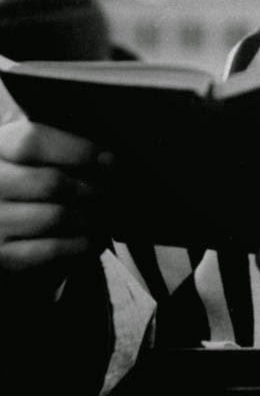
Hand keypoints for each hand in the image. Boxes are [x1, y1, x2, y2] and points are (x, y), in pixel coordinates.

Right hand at [0, 118, 109, 289]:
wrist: (8, 214)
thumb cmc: (33, 175)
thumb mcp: (38, 152)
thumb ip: (63, 146)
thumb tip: (106, 157)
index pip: (33, 142)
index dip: (78, 150)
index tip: (108, 160)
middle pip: (50, 183)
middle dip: (91, 188)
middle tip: (112, 193)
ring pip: (54, 217)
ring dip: (90, 217)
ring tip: (107, 215)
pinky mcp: (1, 254)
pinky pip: (49, 250)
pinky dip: (80, 244)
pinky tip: (95, 238)